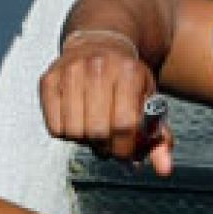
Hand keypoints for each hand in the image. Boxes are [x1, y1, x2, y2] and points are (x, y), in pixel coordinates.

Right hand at [40, 32, 174, 174]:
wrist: (100, 43)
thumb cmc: (128, 80)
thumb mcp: (148, 101)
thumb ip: (159, 137)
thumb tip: (164, 170)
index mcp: (128, 71)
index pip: (124, 125)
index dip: (126, 147)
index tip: (127, 152)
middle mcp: (97, 67)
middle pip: (98, 131)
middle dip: (106, 146)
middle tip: (110, 143)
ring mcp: (69, 71)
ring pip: (74, 132)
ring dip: (85, 140)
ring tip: (93, 129)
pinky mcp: (48, 80)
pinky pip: (54, 127)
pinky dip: (66, 133)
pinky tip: (77, 120)